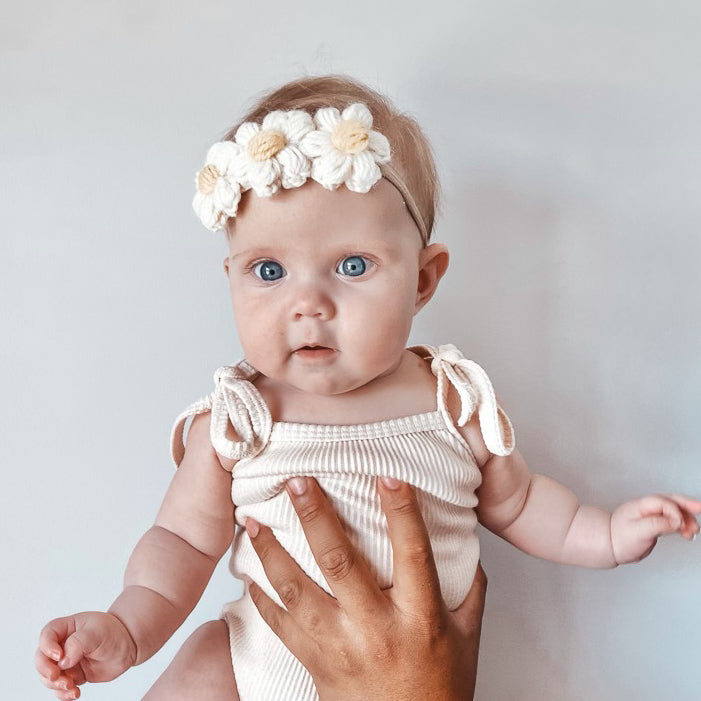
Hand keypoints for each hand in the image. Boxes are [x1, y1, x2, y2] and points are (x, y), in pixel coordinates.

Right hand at [35, 611, 136, 699]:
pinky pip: (61, 688)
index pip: (47, 635)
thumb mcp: (97, 631)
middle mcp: (62, 645)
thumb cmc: (112, 632)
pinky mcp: (73, 676)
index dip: (47, 647)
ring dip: (55, 685)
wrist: (127, 645)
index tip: (59, 656)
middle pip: (41, 658)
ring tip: (71, 686)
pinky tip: (75, 694)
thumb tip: (62, 662)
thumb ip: (78, 643)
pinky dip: (64, 694)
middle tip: (57, 676)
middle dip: (45, 670)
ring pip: (48, 676)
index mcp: (66, 628)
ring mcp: (66, 662)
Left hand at [245, 476, 486, 700]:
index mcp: (420, 618)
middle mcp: (376, 629)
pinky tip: (248, 571)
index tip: (387, 475)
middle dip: (315, 518)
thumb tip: (462, 542)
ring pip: (296, 591)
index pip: (413, 553)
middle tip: (298, 482)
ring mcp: (340, 648)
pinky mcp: (315, 663)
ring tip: (254, 520)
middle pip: (340, 564)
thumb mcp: (467, 638)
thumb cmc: (439, 691)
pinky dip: (261, 596)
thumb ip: (468, 588)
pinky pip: (279, 626)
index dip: (401, 512)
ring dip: (271, 552)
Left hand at [611, 494, 700, 563]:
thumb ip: (657, 525)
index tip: (679, 525)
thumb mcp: (638, 532)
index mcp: (640, 506)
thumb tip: (675, 521)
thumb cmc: (619, 539)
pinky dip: (681, 524)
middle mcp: (646, 508)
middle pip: (670, 501)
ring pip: (672, 511)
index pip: (663, 502)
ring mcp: (650, 515)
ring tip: (695, 529)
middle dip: (686, 505)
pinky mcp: (653, 524)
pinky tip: (687, 531)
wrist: (608, 546)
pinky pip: (670, 520)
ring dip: (685, 517)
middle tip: (700, 508)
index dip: (674, 512)